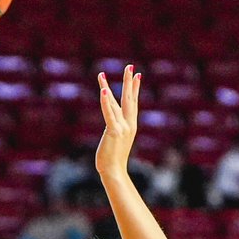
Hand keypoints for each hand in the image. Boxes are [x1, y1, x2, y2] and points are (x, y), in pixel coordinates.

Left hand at [95, 64, 139, 178]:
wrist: (114, 172)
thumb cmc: (113, 160)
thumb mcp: (116, 141)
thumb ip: (115, 131)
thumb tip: (113, 129)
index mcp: (130, 125)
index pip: (132, 103)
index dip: (135, 88)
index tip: (137, 75)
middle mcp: (128, 124)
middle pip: (129, 99)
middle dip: (129, 82)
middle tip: (130, 66)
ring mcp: (122, 127)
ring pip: (115, 103)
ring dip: (107, 87)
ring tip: (101, 74)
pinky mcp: (114, 131)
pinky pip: (109, 114)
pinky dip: (106, 102)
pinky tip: (103, 90)